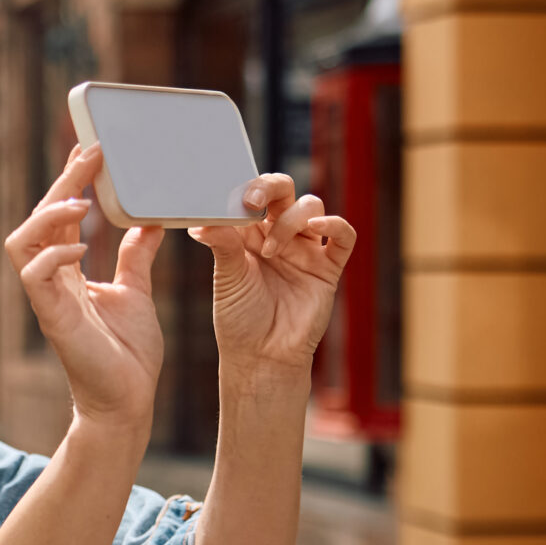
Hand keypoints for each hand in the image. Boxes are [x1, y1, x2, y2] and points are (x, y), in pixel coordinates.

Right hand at [4, 146, 164, 423]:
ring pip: (22, 243)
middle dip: (60, 184)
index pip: (57, 216)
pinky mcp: (53, 319)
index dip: (67, 180)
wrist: (128, 401)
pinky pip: (35, 278)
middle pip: (37, 220)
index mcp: (66, 272)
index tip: (88, 149)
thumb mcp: (136, 290)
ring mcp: (47, 299)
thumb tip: (150, 220)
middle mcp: (50, 280)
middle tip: (89, 155)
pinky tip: (80, 247)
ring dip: (48, 216)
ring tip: (80, 202)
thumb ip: (135, 255)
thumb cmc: (128, 352)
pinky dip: (54, 256)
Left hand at [189, 174, 355, 379]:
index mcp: (249, 233)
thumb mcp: (226, 278)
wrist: (262, 357)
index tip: (234, 197)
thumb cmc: (239, 318)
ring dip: (290, 220)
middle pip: (284, 191)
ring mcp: (305, 250)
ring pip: (310, 207)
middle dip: (270, 187)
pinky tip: (317, 228)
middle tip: (253, 203)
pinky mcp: (328, 268)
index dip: (247, 188)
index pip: (254, 195)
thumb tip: (201, 221)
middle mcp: (278, 235)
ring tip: (269, 251)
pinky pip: (343, 236)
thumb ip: (221, 244)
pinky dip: (334, 225)